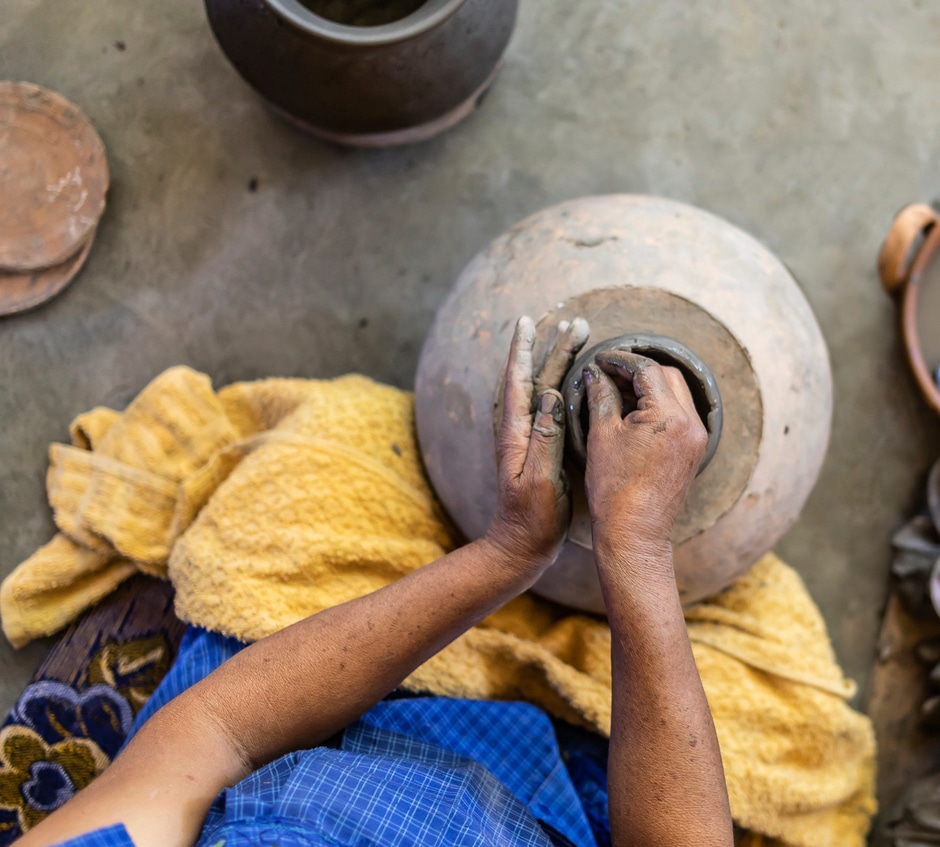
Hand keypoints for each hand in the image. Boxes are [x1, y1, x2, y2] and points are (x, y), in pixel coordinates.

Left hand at [486, 315, 588, 570]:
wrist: (521, 545)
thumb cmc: (531, 518)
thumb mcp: (539, 479)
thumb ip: (544, 437)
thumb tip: (551, 394)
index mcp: (516, 433)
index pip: (518, 380)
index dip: (523, 349)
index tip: (528, 320)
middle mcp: (519, 429)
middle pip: (537, 376)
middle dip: (554, 347)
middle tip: (577, 322)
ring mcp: (528, 437)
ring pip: (544, 387)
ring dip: (559, 361)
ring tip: (577, 338)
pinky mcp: (539, 446)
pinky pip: (549, 404)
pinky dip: (562, 383)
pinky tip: (574, 378)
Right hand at [582, 351, 706, 553]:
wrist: (634, 531)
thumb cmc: (614, 488)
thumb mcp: (602, 435)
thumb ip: (600, 396)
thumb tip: (594, 373)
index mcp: (669, 416)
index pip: (647, 369)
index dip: (620, 360)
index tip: (600, 360)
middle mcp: (691, 423)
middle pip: (667, 376)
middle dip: (637, 370)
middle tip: (608, 373)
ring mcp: (696, 438)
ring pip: (676, 393)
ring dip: (649, 387)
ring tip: (618, 391)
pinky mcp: (694, 450)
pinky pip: (680, 413)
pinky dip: (659, 405)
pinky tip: (633, 412)